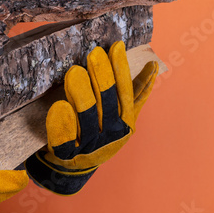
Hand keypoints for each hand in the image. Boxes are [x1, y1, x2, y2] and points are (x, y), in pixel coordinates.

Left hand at [25, 41, 157, 194]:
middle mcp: (111, 135)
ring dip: (81, 93)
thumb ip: (135, 93)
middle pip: (107, 103)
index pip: (125, 92)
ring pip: (87, 118)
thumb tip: (154, 65)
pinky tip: (59, 106)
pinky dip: (62, 123)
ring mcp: (89, 147)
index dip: (120, 70)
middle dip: (101, 77)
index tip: (114, 46)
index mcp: (125, 123)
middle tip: (93, 54)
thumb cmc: (97, 131)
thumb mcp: (120, 115)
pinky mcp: (67, 156)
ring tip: (74, 71)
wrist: (75, 166)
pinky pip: (64, 139)